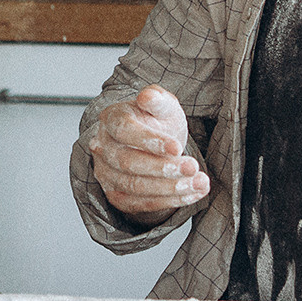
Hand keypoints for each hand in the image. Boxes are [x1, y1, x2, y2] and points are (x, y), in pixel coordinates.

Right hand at [87, 85, 209, 224]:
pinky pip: (140, 204)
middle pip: (128, 162)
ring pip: (134, 186)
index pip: (124, 130)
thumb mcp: (163, 105)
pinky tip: (191, 194)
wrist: (153, 145)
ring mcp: (105, 173)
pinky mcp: (116, 195)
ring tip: (199, 182)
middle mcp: (102, 146)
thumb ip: (157, 99)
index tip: (177, 148)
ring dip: (170, 188)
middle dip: (163, 168)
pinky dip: (169, 201)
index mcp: (111, 119)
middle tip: (193, 167)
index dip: (149, 141)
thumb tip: (148, 96)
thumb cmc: (156, 122)